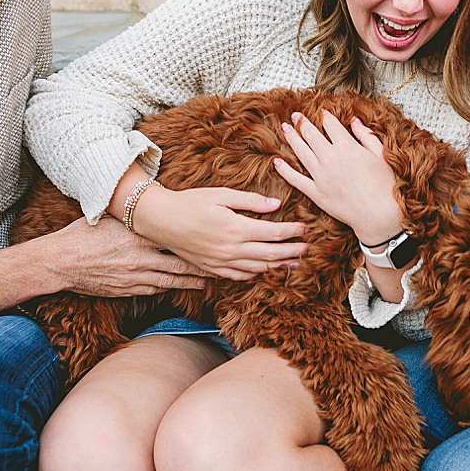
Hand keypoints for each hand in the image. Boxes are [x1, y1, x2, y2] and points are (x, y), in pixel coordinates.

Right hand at [0, 215, 205, 308]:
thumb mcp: (109, 218)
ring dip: (194, 278)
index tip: (214, 234)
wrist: (60, 262)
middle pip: (181, 259)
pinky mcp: (129, 289)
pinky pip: (157, 289)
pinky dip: (175, 287)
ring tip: (212, 278)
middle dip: (204, 261)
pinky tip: (188, 287)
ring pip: (173, 278)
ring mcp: (136, 275)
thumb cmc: (82, 235)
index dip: (196, 237)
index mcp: (138, 233)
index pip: (174, 235)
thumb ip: (131, 216)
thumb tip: (148, 204)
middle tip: (224, 260)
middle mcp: (141, 255)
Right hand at [129, 184, 308, 281]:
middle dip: (292, 252)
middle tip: (308, 249)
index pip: (273, 233)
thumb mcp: (221, 194)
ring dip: (279, 266)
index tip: (306, 229)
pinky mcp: (212, 269)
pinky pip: (240, 275)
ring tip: (294, 263)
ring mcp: (221, 262)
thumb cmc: (190, 202)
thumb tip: (277, 204)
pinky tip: (265, 270)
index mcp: (235, 228)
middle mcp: (231, 249)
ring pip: (258, 268)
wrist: (161, 220)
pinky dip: (257, 273)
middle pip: (270, 255)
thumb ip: (251, 200)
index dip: (293, 232)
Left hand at [273, 110, 404, 246]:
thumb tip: (354, 121)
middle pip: (311, 134)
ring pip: (301, 152)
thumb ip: (366, 135)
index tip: (321, 112)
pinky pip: (295, 179)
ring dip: (291, 138)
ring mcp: (321, 176)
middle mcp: (330, 158)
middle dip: (302, 122)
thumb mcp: (380, 154)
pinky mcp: (316, 193)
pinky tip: (276, 161)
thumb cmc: (385, 185)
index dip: (324, 116)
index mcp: (347, 146)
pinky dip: (284, 170)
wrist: (380, 214)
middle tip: (295, 116)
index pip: (330, 124)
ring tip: (284, 128)